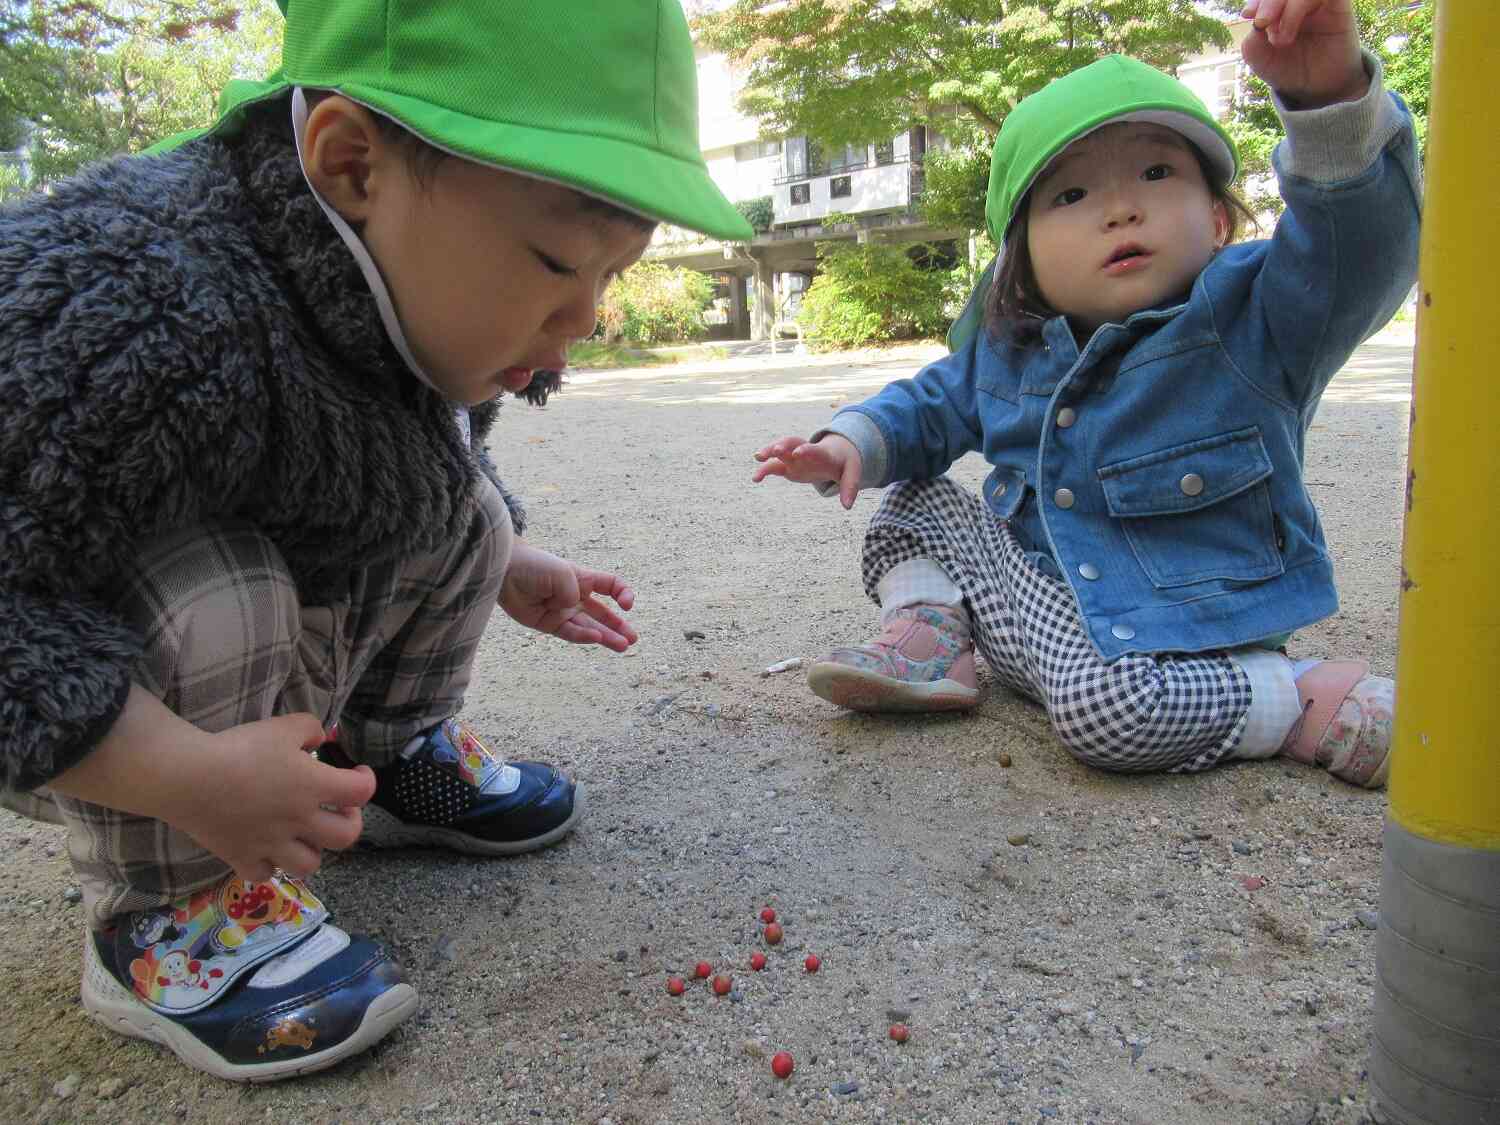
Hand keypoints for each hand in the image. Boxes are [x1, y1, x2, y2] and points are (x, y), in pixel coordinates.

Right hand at [175, 716, 373, 882]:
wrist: (188, 777)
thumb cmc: (239, 748)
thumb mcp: (283, 726)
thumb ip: (311, 729)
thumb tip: (321, 739)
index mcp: (313, 787)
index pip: (362, 792)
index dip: (366, 780)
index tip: (357, 772)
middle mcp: (299, 821)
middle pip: (346, 837)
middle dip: (350, 822)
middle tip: (339, 808)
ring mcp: (271, 845)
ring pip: (309, 865)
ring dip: (313, 849)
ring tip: (304, 833)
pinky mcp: (241, 858)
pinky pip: (265, 874)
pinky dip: (270, 864)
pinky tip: (266, 848)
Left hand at [500, 540, 637, 650]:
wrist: (504, 571)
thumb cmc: (535, 565)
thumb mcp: (564, 572)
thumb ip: (574, 593)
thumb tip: (571, 610)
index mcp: (583, 579)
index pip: (610, 586)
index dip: (623, 594)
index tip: (627, 604)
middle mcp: (574, 596)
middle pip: (602, 614)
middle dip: (618, 626)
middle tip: (633, 639)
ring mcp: (562, 612)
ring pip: (589, 627)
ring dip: (606, 637)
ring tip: (623, 646)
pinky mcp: (547, 624)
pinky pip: (569, 632)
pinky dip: (584, 636)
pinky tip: (597, 638)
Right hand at [752, 433, 863, 508]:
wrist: (837, 453)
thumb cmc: (844, 462)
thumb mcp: (852, 472)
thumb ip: (849, 487)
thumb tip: (847, 506)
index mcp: (822, 452)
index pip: (814, 450)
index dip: (807, 451)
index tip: (799, 453)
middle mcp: (805, 451)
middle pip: (792, 444)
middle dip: (783, 446)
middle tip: (774, 450)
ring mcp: (794, 457)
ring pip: (780, 451)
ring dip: (769, 452)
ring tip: (758, 457)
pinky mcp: (788, 465)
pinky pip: (774, 465)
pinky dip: (764, 470)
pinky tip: (755, 479)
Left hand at [1240, 0, 1365, 107]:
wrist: (1318, 88)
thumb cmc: (1290, 71)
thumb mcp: (1263, 62)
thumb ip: (1252, 43)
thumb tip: (1253, 23)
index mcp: (1278, 10)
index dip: (1257, 0)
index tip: (1247, 15)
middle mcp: (1297, 2)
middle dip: (1269, 1)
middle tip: (1262, 22)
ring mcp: (1318, 3)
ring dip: (1288, 7)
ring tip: (1283, 39)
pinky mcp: (1338, 6)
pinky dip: (1305, 3)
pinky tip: (1295, 24)